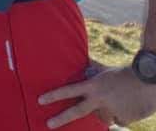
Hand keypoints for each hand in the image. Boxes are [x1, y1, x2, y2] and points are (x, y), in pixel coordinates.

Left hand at [39, 65, 155, 127]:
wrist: (149, 80)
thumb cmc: (126, 73)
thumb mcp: (105, 70)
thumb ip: (92, 69)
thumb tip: (81, 60)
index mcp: (93, 85)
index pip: (69, 91)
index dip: (54, 95)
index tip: (40, 100)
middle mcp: (99, 99)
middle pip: (76, 112)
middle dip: (61, 118)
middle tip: (48, 124)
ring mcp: (111, 110)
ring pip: (103, 117)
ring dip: (108, 111)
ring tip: (119, 100)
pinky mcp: (123, 118)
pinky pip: (118, 119)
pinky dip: (122, 114)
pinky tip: (129, 105)